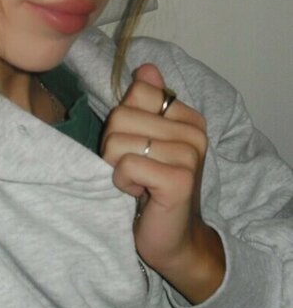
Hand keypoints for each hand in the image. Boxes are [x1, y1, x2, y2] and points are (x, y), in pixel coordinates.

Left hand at [101, 64, 224, 303]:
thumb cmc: (151, 187)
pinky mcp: (180, 180)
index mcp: (187, 116)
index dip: (122, 121)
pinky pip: (126, 165)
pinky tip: (141, 193)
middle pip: (120, 115)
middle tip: (133, 169)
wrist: (173, 239)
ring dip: (117, 167)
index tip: (136, 146)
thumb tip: (147, 68)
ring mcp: (190, 155)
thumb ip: (146, 103)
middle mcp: (194, 131)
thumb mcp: (145, 139)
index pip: (137, 92)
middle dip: (113, 145)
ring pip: (118, 141)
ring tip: (137, 181)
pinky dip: (123, 182)